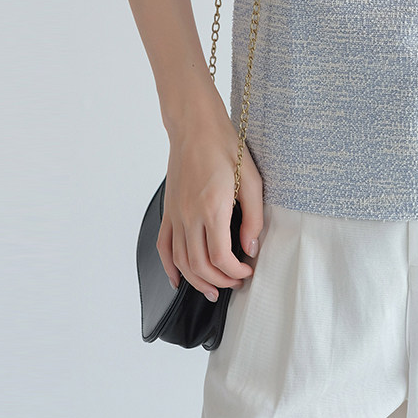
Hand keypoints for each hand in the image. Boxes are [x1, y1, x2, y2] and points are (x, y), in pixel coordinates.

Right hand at [157, 113, 263, 300]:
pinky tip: (178, 280)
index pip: (220, 256)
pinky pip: (164, 246)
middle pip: (199, 265)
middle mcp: (189, 215)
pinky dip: (169, 267)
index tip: (247, 271)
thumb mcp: (251, 179)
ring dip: (197, 280)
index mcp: (212, 208)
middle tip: (236, 283)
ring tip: (214, 289)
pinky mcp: (169, 211)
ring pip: (181, 261)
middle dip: (219, 281)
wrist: (196, 128)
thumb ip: (253, 217)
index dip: (235, 272)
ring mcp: (175, 214)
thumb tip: (251, 247)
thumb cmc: (226, 148)